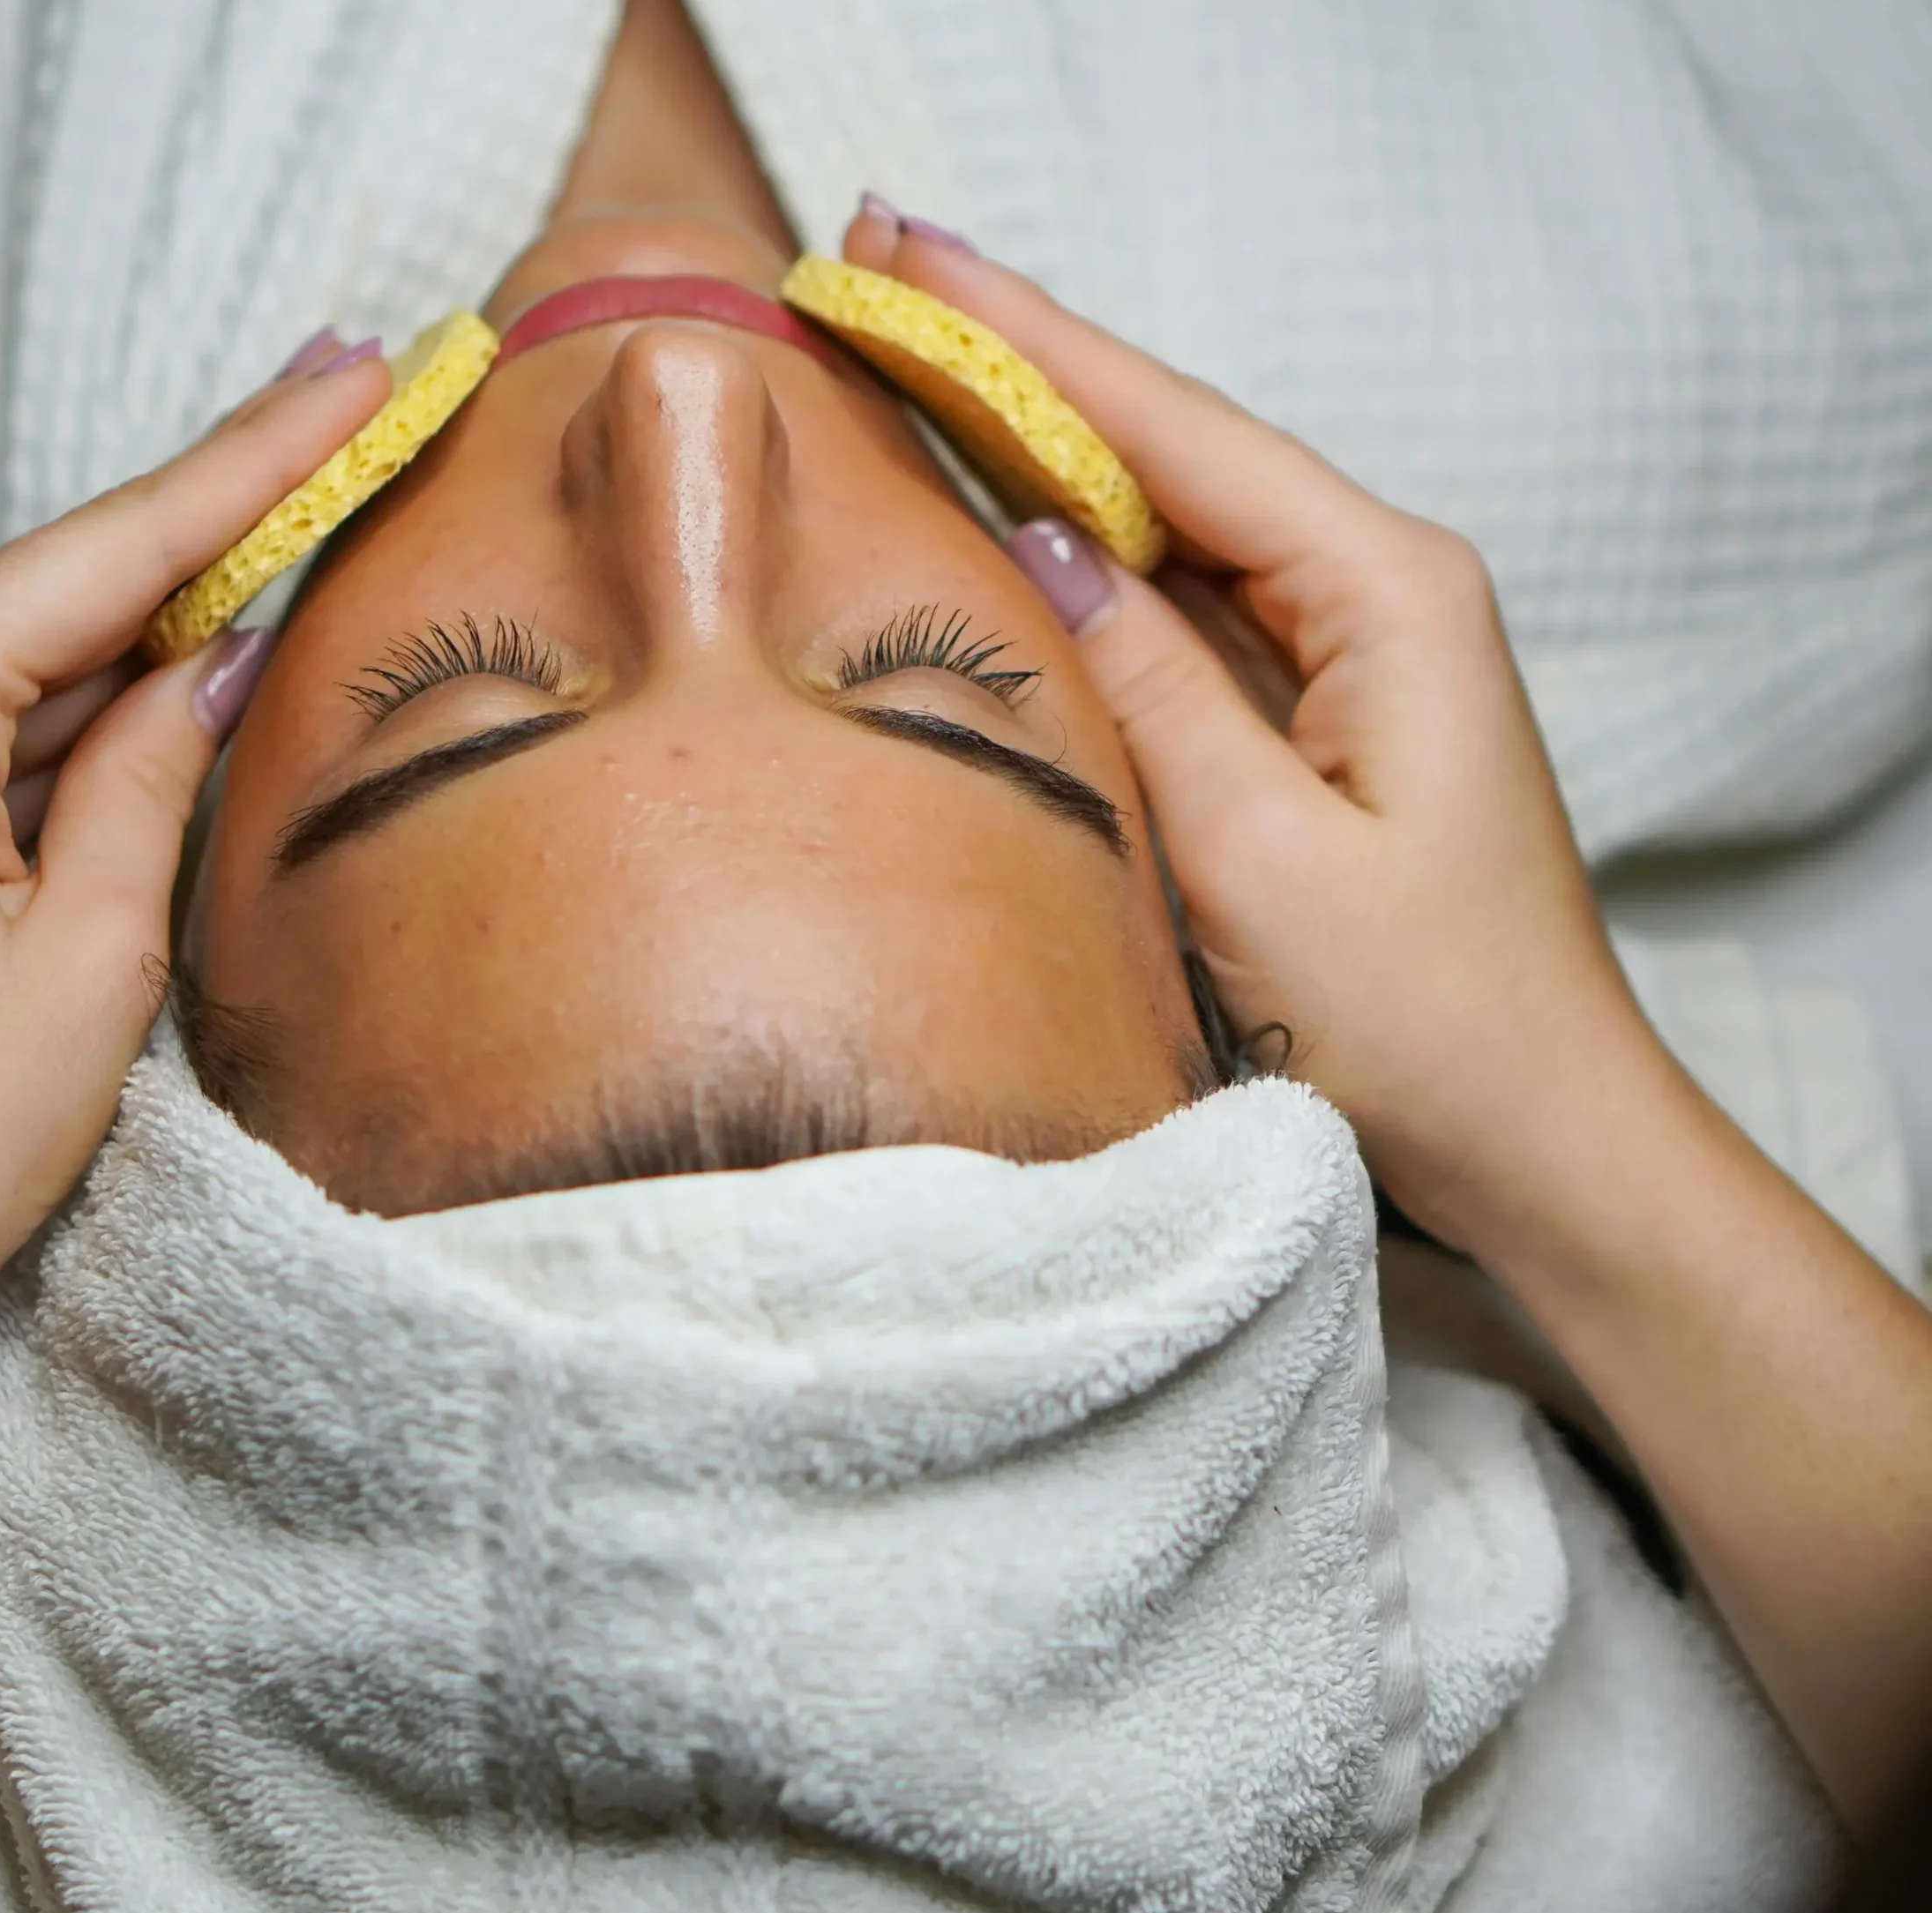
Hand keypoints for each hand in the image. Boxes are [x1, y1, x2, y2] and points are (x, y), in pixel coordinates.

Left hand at [0, 346, 389, 1387]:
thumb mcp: (92, 954)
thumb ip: (154, 777)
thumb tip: (215, 659)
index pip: (116, 550)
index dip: (256, 461)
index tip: (352, 369)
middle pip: (68, 585)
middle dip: (220, 520)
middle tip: (348, 413)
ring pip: (31, 660)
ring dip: (161, 622)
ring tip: (301, 540)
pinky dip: (87, 712)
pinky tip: (183, 678)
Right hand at [842, 209, 1655, 1256]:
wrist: (1539, 1141)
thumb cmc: (1425, 1020)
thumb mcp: (1255, 856)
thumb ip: (1146, 688)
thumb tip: (1040, 545)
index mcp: (1387, 593)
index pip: (1177, 434)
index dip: (1031, 344)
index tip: (908, 264)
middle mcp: (1380, 595)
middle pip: (1174, 455)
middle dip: (1026, 371)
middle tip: (881, 281)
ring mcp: (1351, 658)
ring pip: (1175, 532)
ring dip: (1049, 458)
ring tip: (916, 374)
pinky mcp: (1320, 726)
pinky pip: (1189, 620)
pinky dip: (1094, 572)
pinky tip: (1011, 529)